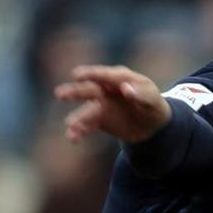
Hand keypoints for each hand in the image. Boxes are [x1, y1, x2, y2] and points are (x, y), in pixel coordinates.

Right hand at [56, 65, 170, 144]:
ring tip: (70, 125)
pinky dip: (80, 131)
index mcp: (119, 78)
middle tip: (60, 94)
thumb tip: (125, 89)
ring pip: (86, 110)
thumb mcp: (153, 99)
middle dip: (74, 92)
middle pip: (88, 89)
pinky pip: (88, 125)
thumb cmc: (153, 104)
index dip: (92, 74)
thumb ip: (141, 94)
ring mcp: (100, 105)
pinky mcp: (99, 120)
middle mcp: (106, 89)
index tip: (78, 75)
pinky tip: (73, 137)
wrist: (152, 124)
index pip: (105, 76)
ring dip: (76, 117)